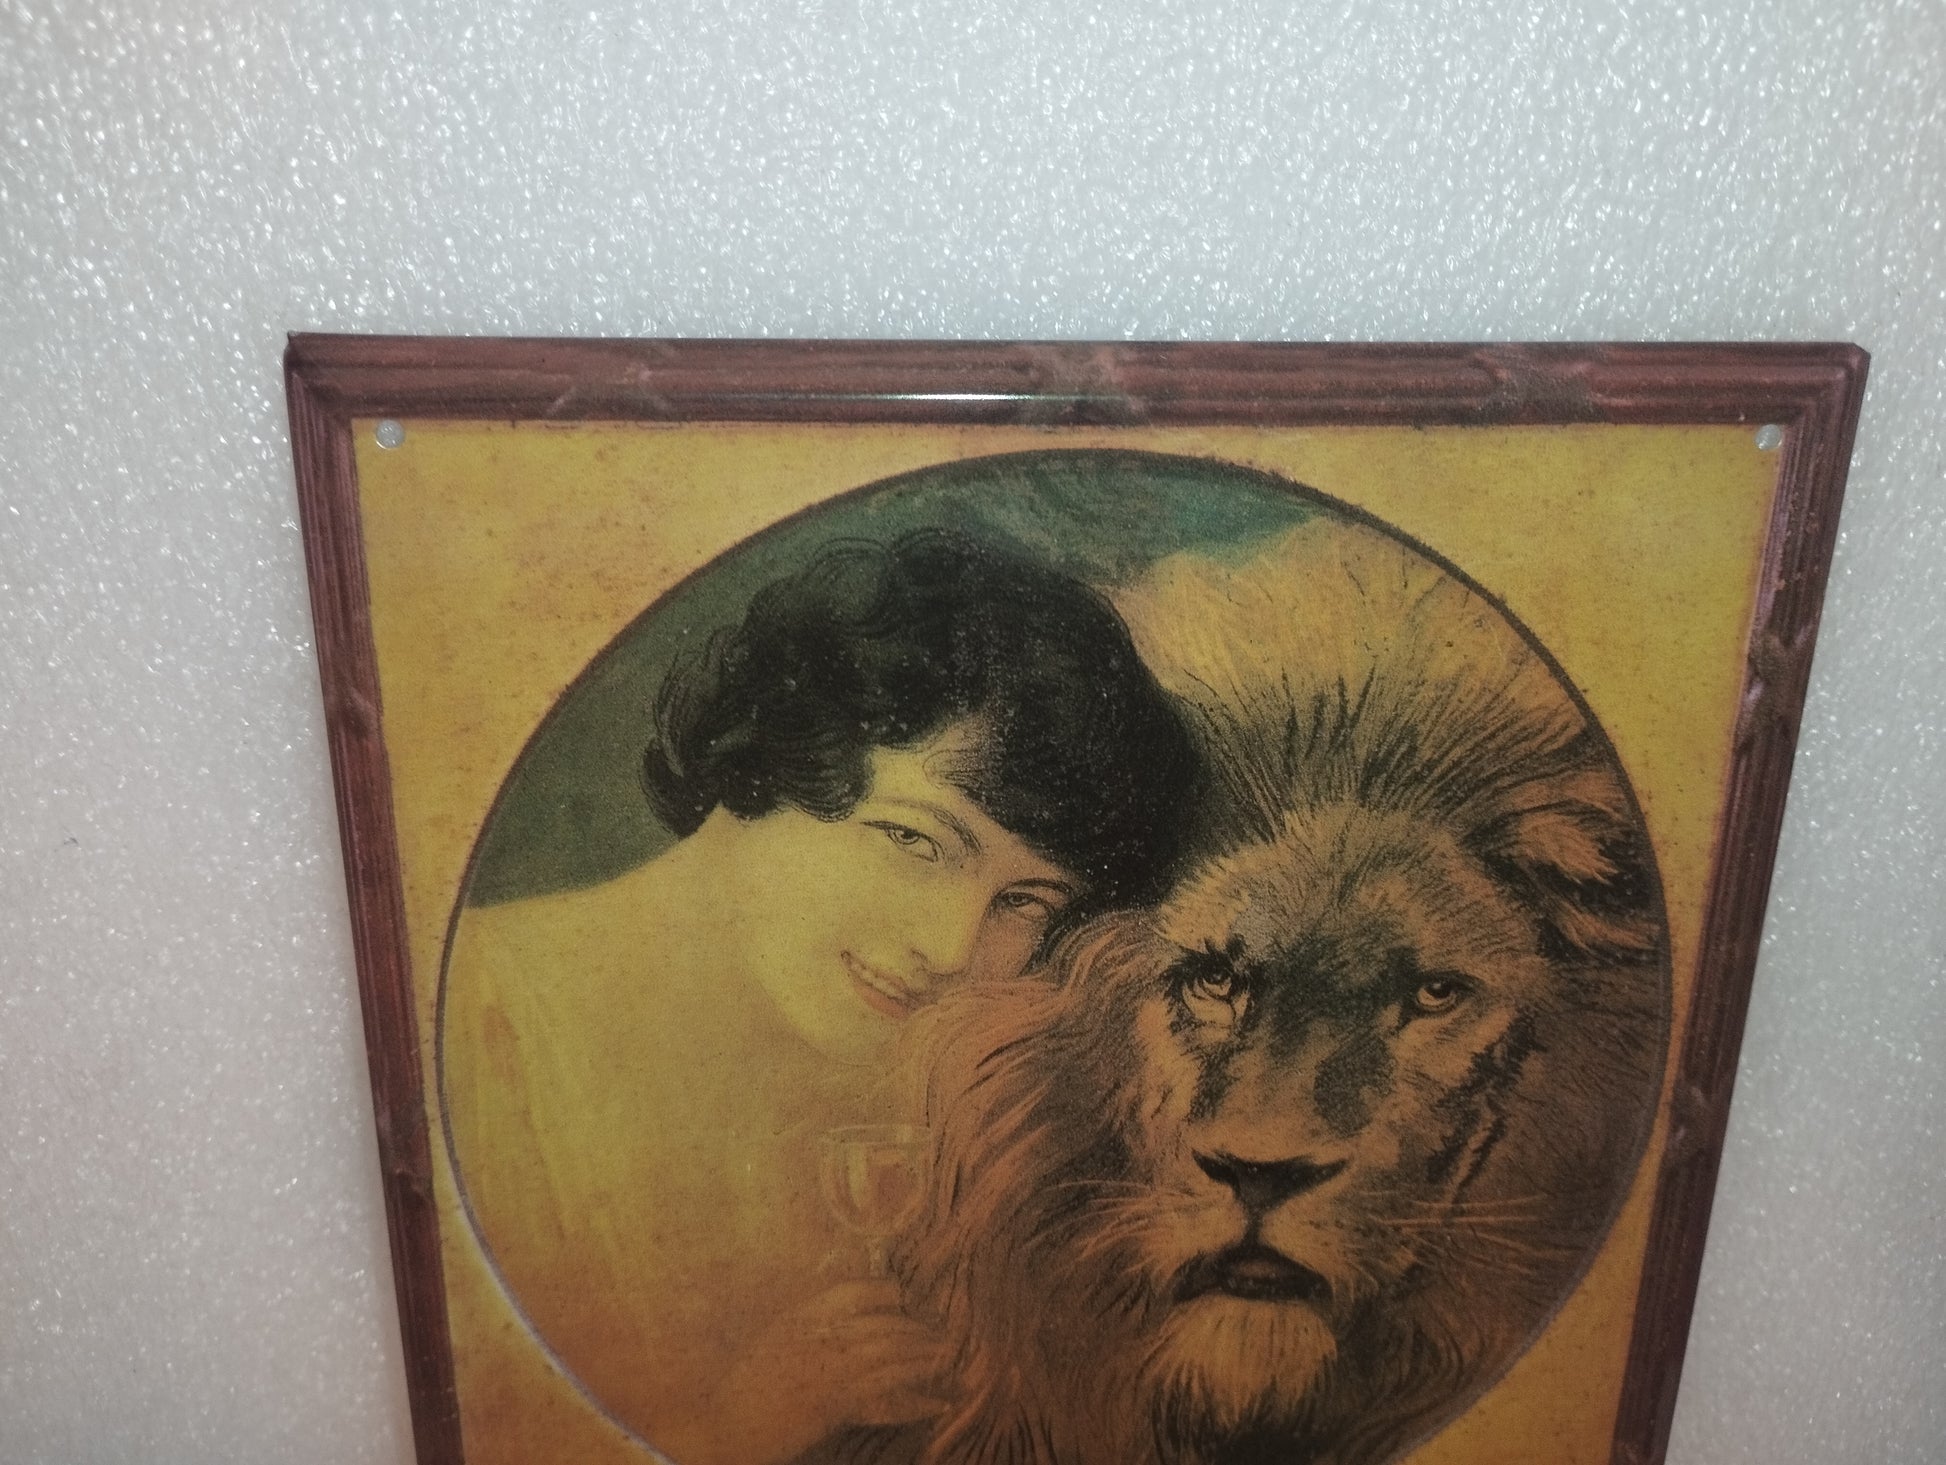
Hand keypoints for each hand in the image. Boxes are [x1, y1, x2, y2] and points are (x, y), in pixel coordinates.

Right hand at [685, 1280, 949, 1464]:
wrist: (723, 1426)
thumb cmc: (743, 1388)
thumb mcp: (774, 1339)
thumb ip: (808, 1323)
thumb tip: (841, 1317)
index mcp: (804, 1313)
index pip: (860, 1289)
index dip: (890, 1294)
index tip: (904, 1301)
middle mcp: (822, 1334)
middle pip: (886, 1322)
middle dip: (918, 1330)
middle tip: (939, 1338)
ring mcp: (832, 1367)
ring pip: (896, 1354)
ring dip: (926, 1358)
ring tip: (946, 1360)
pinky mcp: (838, 1402)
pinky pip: (890, 1396)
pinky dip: (919, 1400)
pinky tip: (940, 1403)